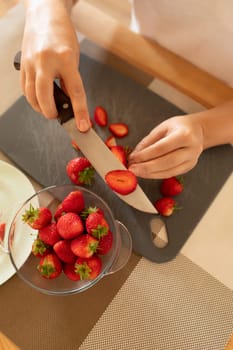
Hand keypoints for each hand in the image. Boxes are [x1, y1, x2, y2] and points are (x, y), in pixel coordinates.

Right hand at [21, 0, 89, 131]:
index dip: (80, 112)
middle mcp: (45, 61)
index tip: (82, 126)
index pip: (75, 91)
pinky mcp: (22, 65)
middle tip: (57, 116)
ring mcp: (31, 63)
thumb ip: (71, 80)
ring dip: (40, 107)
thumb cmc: (62, 35)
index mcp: (65, 58)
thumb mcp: (74, 58)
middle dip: (50, 112)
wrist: (44, 15)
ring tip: (49, 108)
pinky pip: (25, 88)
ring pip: (31, 95)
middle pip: (44, 96)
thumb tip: (70, 101)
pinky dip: (32, 97)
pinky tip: (39, 99)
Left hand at [128, 115, 203, 178]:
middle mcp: (191, 149)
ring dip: (150, 174)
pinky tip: (146, 174)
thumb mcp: (163, 127)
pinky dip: (156, 175)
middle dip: (147, 167)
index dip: (145, 155)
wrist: (198, 131)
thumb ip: (149, 141)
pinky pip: (170, 174)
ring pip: (169, 171)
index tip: (132, 158)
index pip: (162, 148)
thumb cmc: (179, 127)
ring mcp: (191, 160)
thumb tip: (135, 155)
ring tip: (137, 172)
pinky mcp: (188, 167)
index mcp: (185, 135)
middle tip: (132, 169)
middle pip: (166, 162)